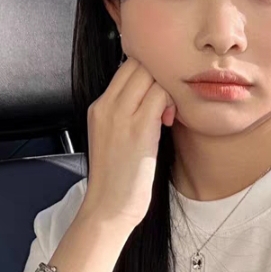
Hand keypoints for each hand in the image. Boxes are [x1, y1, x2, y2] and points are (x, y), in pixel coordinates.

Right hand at [81, 56, 176, 229]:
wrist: (109, 207)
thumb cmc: (118, 178)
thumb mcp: (113, 136)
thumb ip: (126, 112)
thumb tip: (152, 94)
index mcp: (98, 107)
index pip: (126, 66)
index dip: (148, 72)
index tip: (157, 93)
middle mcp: (106, 106)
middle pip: (139, 64)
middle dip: (159, 76)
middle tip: (166, 102)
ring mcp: (121, 115)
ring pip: (152, 75)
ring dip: (167, 89)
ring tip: (167, 115)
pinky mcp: (140, 128)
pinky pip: (162, 95)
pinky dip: (172, 102)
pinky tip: (169, 122)